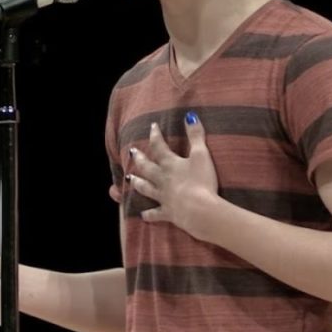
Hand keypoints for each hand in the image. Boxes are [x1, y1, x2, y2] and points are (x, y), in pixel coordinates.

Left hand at [127, 112, 220, 239]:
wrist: (200, 210)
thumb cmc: (202, 181)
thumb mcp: (201, 155)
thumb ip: (196, 135)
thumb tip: (189, 115)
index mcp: (170, 164)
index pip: (159, 146)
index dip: (155, 135)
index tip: (152, 127)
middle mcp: (162, 179)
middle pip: (146, 167)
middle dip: (139, 158)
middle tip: (131, 152)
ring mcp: (163, 197)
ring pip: (145, 188)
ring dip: (137, 183)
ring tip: (129, 180)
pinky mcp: (167, 213)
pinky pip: (155, 214)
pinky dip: (149, 215)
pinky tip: (143, 215)